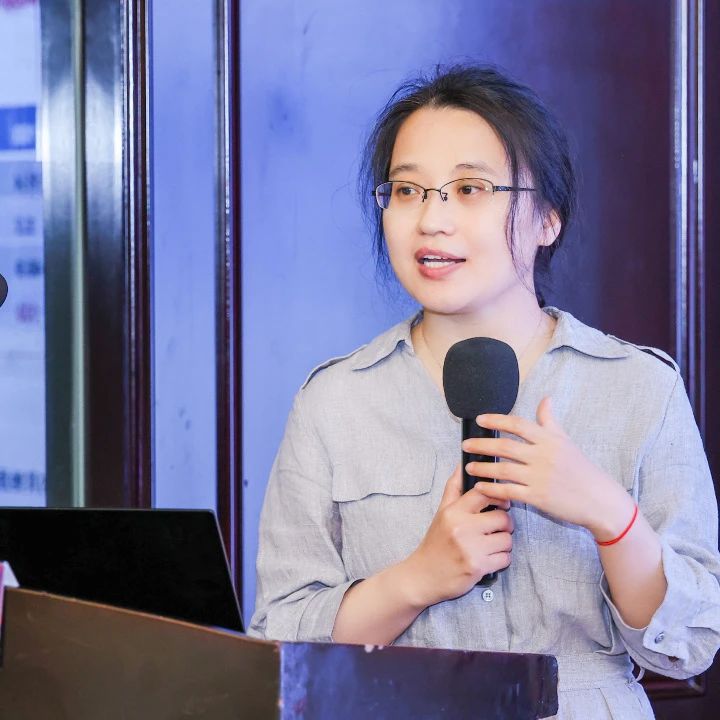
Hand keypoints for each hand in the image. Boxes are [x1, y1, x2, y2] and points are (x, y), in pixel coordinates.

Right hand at [403, 465, 512, 607]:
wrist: (423, 575)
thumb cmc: (436, 542)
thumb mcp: (442, 511)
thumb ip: (454, 487)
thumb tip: (461, 464)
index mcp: (454, 511)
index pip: (485, 492)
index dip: (498, 497)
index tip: (499, 504)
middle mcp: (462, 527)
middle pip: (503, 517)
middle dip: (503, 525)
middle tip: (494, 530)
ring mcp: (470, 547)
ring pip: (507, 539)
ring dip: (503, 544)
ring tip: (489, 546)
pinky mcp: (478, 566)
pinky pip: (505, 558)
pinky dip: (500, 560)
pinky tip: (487, 560)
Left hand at [462, 396, 634, 539]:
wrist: (599, 500)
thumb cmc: (582, 469)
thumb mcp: (566, 441)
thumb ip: (550, 421)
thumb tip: (545, 398)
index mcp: (549, 440)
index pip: (518, 424)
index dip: (496, 420)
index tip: (479, 420)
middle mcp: (543, 456)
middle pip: (505, 445)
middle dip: (481, 444)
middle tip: (465, 444)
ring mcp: (539, 477)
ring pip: (503, 469)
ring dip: (482, 467)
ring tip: (468, 465)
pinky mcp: (538, 497)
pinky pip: (508, 490)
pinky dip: (491, 488)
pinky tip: (480, 486)